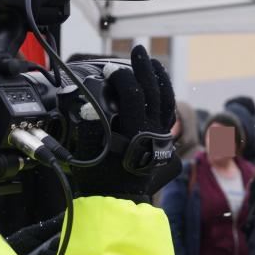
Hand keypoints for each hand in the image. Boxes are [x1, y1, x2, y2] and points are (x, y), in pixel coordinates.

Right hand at [69, 45, 179, 201]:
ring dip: (160, 79)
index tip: (107, 70)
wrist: (118, 202)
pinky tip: (159, 85)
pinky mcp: (163, 141)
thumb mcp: (89, 154)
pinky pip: (169, 113)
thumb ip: (90, 128)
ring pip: (167, 101)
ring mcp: (161, 137)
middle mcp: (153, 134)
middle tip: (137, 51)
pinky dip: (165, 95)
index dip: (121, 78)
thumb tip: (86, 106)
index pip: (134, 96)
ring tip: (152, 62)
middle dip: (144, 69)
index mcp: (136, 135)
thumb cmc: (100, 181)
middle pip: (154, 93)